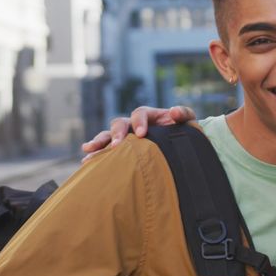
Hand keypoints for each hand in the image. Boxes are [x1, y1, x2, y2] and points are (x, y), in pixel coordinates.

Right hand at [80, 106, 197, 162]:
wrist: (181, 146)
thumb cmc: (184, 132)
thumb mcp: (188, 122)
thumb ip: (184, 114)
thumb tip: (173, 113)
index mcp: (149, 116)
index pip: (139, 113)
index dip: (139, 121)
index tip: (141, 134)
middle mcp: (134, 124)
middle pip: (119, 123)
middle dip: (116, 134)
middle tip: (116, 146)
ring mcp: (126, 137)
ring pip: (108, 136)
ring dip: (99, 142)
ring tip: (89, 150)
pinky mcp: (122, 150)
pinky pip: (106, 150)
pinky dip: (97, 154)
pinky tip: (87, 162)